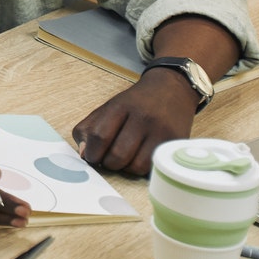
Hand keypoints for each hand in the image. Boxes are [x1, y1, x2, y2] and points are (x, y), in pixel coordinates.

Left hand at [73, 70, 196, 174]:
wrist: (171, 89)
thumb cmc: (135, 103)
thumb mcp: (107, 108)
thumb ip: (88, 129)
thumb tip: (84, 154)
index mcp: (121, 106)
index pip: (100, 136)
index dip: (92, 153)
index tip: (92, 157)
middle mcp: (143, 118)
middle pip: (118, 155)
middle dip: (108, 164)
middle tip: (109, 159)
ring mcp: (161, 131)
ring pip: (136, 166)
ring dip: (127, 169)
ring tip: (126, 159)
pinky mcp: (175, 143)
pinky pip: (153, 168)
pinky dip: (143, 169)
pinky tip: (140, 158)